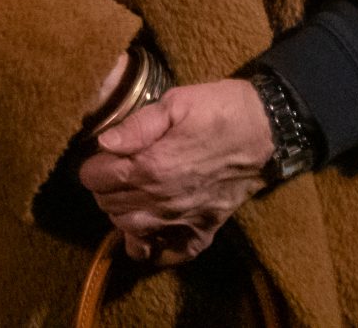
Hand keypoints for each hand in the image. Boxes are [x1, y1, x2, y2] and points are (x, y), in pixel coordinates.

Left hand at [77, 79, 272, 265]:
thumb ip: (137, 125)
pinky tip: (150, 229)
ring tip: (128, 195)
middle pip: (109, 206)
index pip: (97, 179)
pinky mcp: (203, 230)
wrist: (265, 130)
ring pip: (130, 231)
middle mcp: (162, 200)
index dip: (92, 166)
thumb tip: (104, 143)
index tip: (100, 157)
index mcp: (151, 166)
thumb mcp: (175, 103)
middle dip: (103, 189)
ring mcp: (182, 220)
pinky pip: (168, 253)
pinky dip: (152, 246)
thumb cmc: (218, 109)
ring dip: (121, 214)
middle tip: (113, 173)